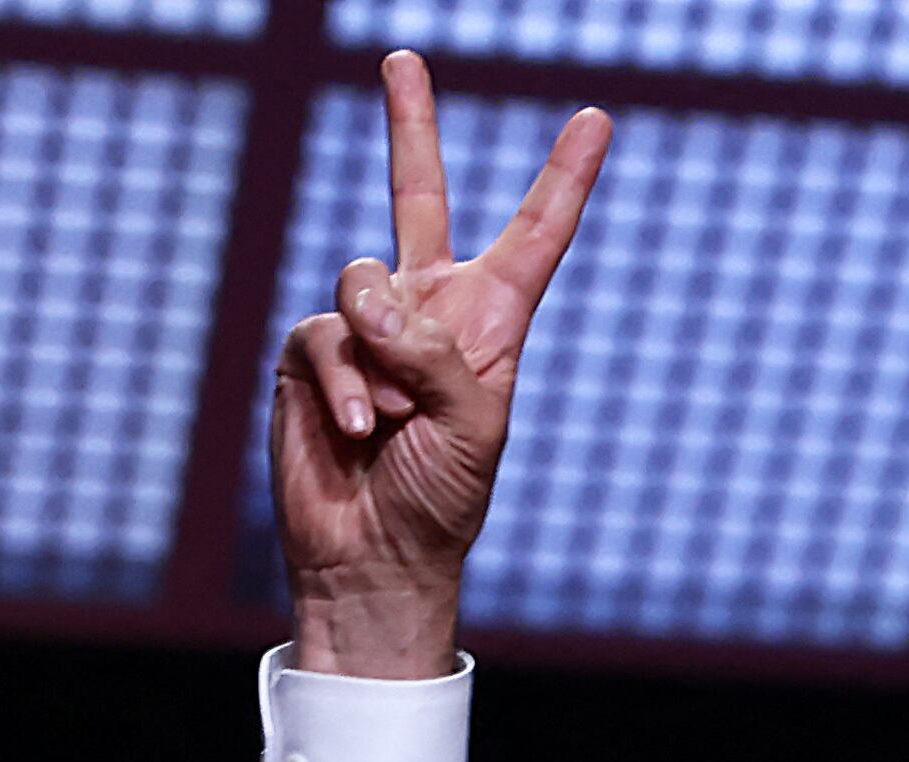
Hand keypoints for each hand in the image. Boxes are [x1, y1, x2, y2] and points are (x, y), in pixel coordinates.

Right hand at [273, 54, 608, 677]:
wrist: (374, 555)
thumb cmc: (443, 500)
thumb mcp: (472, 426)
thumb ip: (434, 352)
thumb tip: (370, 296)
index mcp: (491, 324)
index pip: (533, 238)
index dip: (563, 181)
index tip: (596, 120)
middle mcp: (427, 311)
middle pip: (417, 198)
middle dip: (410, 128)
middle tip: (404, 59)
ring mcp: (365, 327)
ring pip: (362, 281)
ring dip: (378, 357)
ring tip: (389, 420)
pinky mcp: (313, 349)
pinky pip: (324, 332)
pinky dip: (342, 383)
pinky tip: (354, 429)